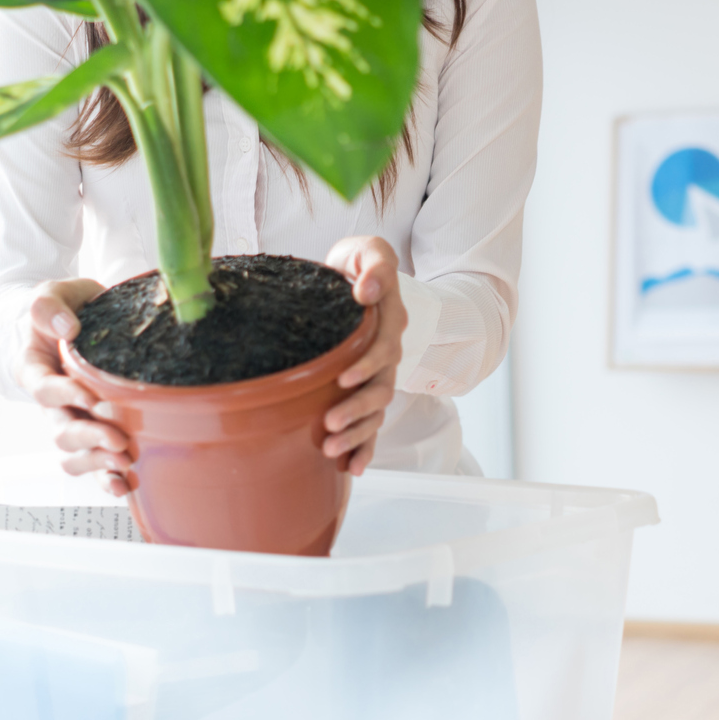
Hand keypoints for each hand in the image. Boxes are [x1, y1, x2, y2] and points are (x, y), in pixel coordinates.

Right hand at [15, 277, 135, 496]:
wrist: (67, 323)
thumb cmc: (59, 309)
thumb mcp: (52, 293)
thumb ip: (49, 305)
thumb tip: (66, 328)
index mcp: (34, 368)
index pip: (44, 389)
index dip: (66, 396)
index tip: (91, 397)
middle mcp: (50, 401)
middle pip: (60, 429)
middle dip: (89, 437)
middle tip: (117, 439)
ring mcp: (69, 418)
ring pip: (72, 454)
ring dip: (97, 462)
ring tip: (125, 461)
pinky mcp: (91, 430)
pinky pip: (92, 463)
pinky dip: (105, 479)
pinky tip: (125, 485)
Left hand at [321, 236, 406, 475]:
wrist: (359, 277)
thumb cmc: (360, 263)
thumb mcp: (370, 251)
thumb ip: (375, 266)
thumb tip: (367, 291)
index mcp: (390, 321)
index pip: (384, 348)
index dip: (366, 365)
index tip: (342, 378)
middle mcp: (389, 352)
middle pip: (382, 388)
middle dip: (357, 410)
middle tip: (328, 425)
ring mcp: (380, 374)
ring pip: (377, 411)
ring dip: (357, 433)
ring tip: (329, 450)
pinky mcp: (367, 388)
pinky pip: (372, 423)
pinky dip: (365, 447)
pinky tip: (352, 469)